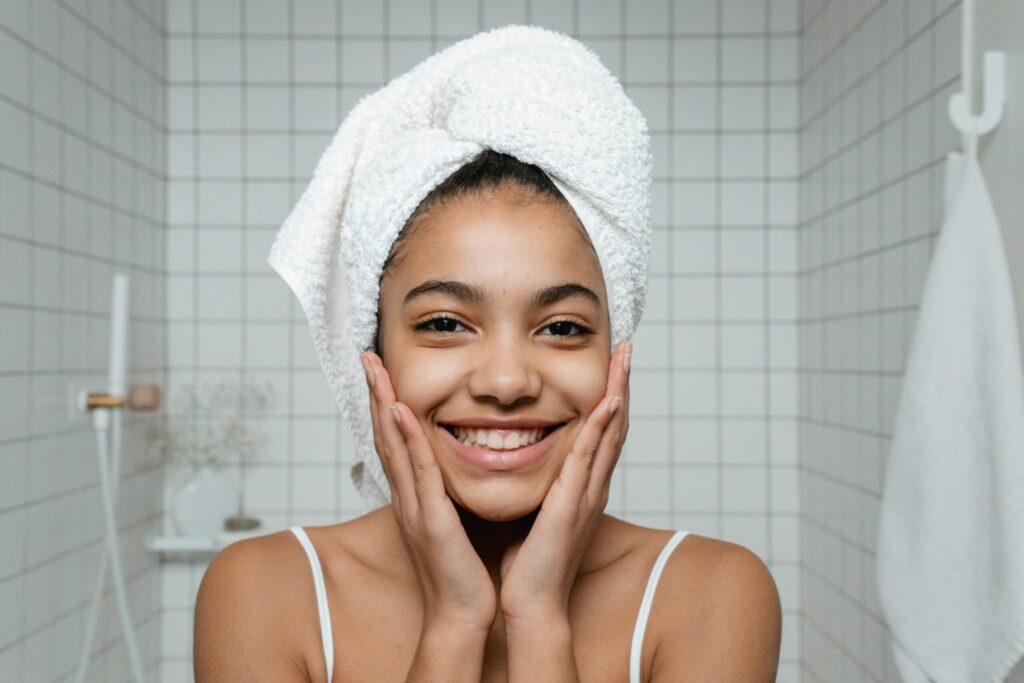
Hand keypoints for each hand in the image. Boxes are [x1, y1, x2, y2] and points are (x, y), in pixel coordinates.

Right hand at [361, 351, 496, 632]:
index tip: (382, 371)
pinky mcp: (430, 520)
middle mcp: (407, 497)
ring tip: (377, 369)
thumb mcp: (452, 520)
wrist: (462, 613)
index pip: (395, 441)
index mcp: (414, 496)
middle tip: (367, 356)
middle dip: (376, 394)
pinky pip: (418, 472)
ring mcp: (414, 506)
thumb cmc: (462, 570)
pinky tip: (402, 411)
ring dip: (384, 405)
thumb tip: (455, 465)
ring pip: (394, 446)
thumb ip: (447, 492)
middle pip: (385, 435)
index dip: (386, 404)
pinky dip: (408, 440)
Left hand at [497, 340, 631, 621]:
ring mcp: (585, 494)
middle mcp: (591, 486)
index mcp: (580, 487)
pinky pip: (588, 459)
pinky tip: (607, 401)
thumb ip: (538, 486)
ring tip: (624, 359)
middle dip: (621, 384)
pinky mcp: (572, 504)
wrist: (531, 603)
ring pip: (608, 434)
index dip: (608, 396)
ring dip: (618, 393)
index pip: (599, 432)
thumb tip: (518, 459)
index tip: (610, 363)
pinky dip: (600, 428)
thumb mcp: (535, 511)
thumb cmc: (529, 563)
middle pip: (614, 426)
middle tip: (627, 348)